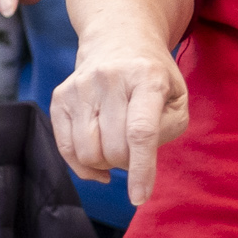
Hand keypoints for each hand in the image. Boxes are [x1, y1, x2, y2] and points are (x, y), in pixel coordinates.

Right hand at [52, 34, 189, 202]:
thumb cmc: (154, 78)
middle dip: (127, 163)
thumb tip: (132, 162)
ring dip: (105, 163)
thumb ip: (166, 130)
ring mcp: (80, 86)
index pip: (140, 131)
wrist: (119, 40)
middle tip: (136, 150)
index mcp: (147, 77)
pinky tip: (99, 159)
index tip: (140, 198)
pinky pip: (66, 149)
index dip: (141, 169)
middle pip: (112, 148)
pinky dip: (83, 165)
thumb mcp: (177, 98)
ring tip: (118, 146)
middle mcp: (109, 78)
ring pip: (86, 152)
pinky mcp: (60, 97)